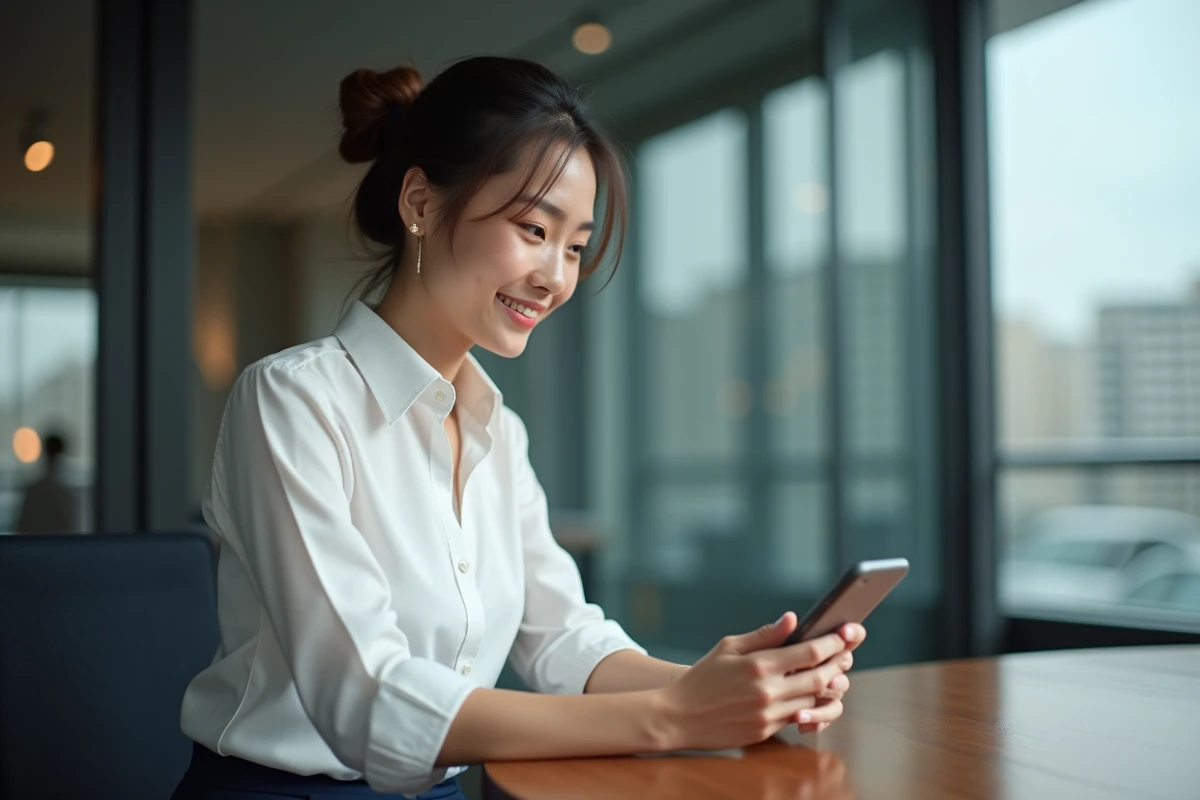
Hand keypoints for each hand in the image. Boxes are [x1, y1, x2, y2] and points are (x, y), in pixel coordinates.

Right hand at [655, 612, 856, 750]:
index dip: (832, 642)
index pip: (809, 652)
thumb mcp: (728, 647)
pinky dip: (811, 706)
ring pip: (814, 700)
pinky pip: (799, 718)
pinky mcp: (766, 732)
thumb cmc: (702, 678)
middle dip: (837, 664)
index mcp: (758, 665)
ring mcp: (769, 714)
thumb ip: (763, 635)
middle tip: (846, 653)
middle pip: (820, 678)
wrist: (680, 717)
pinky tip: (813, 694)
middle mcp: (768, 691)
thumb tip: (792, 619)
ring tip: (834, 673)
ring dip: (828, 687)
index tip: (844, 633)